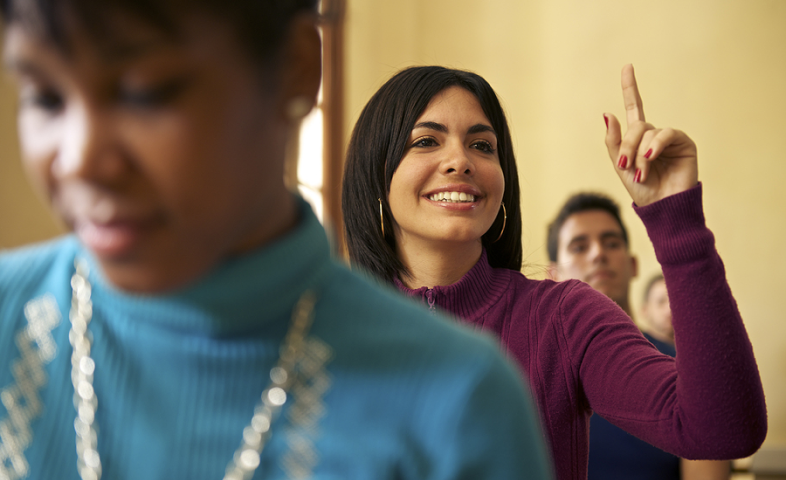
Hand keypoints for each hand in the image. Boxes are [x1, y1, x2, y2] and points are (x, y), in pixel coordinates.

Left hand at [603, 64, 697, 206]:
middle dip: (627, 146)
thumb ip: (614, 141)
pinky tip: (651, 158)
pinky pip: (666, 134)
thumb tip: (607, 113)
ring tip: (641, 172)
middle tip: (627, 166)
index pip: (634, 108)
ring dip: (640, 153)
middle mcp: (654, 135)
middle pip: (636, 126)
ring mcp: (669, 138)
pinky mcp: (684, 143)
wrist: (662, 206)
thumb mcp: (621, 165)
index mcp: (638, 138)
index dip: (630, 87)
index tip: (627, 66)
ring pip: (648, 132)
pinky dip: (655, 146)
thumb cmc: (642, 190)